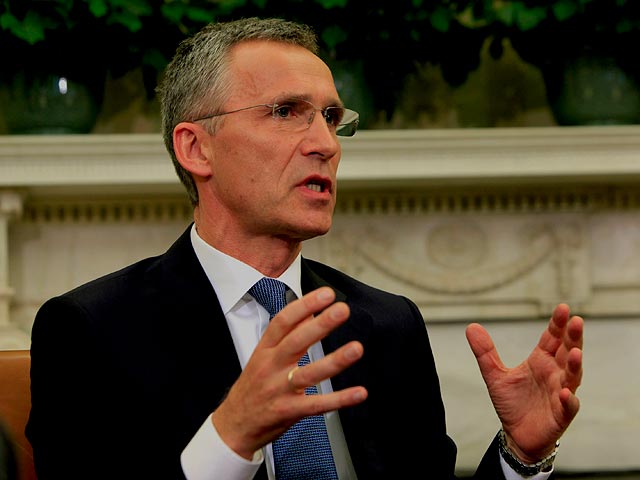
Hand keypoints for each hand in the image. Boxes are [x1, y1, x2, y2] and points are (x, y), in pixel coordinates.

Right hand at [211, 287, 366, 459]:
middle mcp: (270, 367)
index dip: (304, 305)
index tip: (325, 294)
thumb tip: (310, 311)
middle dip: (320, 325)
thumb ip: (287, 334)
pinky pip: (317, 405)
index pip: (282, 322)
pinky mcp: (289, 411)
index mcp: (264, 350)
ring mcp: (279, 390)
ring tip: (357, 348)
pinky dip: (340, 399)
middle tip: (342, 310)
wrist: (234, 425)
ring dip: (335, 361)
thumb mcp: (264, 356)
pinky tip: (359, 392)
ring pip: (308, 373)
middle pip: (296, 342)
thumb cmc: (252, 387)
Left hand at [465, 303, 582, 462]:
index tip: (563, 308)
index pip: (552, 338)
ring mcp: (560, 393)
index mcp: (541, 360)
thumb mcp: (494, 375)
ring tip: (576, 353)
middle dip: (573, 337)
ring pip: (572, 376)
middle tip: (576, 321)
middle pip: (567, 351)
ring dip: (575, 365)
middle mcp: (554, 373)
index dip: (558, 324)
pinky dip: (568, 399)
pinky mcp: (561, 414)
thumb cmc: (512, 402)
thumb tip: (471, 326)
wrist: (517, 434)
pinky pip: (568, 406)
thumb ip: (485, 352)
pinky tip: (565, 392)